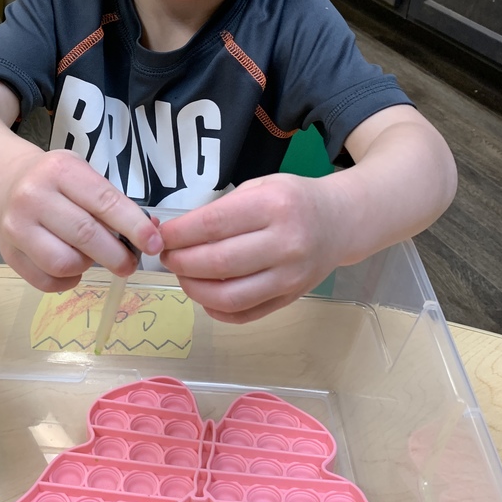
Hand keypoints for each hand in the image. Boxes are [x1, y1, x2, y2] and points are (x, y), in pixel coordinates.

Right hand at [0, 148, 162, 292]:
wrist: (9, 182)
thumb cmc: (56, 181)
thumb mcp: (84, 176)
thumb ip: (113, 202)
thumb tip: (150, 233)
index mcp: (60, 171)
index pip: (105, 203)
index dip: (135, 227)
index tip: (154, 245)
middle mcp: (33, 196)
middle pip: (86, 236)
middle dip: (117, 255)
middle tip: (130, 263)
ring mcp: (16, 227)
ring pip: (65, 263)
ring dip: (88, 266)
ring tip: (93, 258)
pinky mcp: (8, 253)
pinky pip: (47, 281)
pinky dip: (68, 281)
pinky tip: (73, 268)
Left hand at [159, 174, 343, 322]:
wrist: (340, 222)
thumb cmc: (293, 200)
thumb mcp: (260, 187)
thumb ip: (222, 209)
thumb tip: (176, 234)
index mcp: (274, 206)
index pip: (213, 225)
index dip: (179, 234)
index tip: (160, 236)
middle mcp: (286, 244)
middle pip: (218, 263)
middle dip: (180, 262)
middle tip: (166, 256)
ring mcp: (290, 277)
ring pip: (228, 296)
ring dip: (194, 288)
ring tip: (182, 275)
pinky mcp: (290, 299)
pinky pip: (244, 314)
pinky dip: (216, 309)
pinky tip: (205, 294)